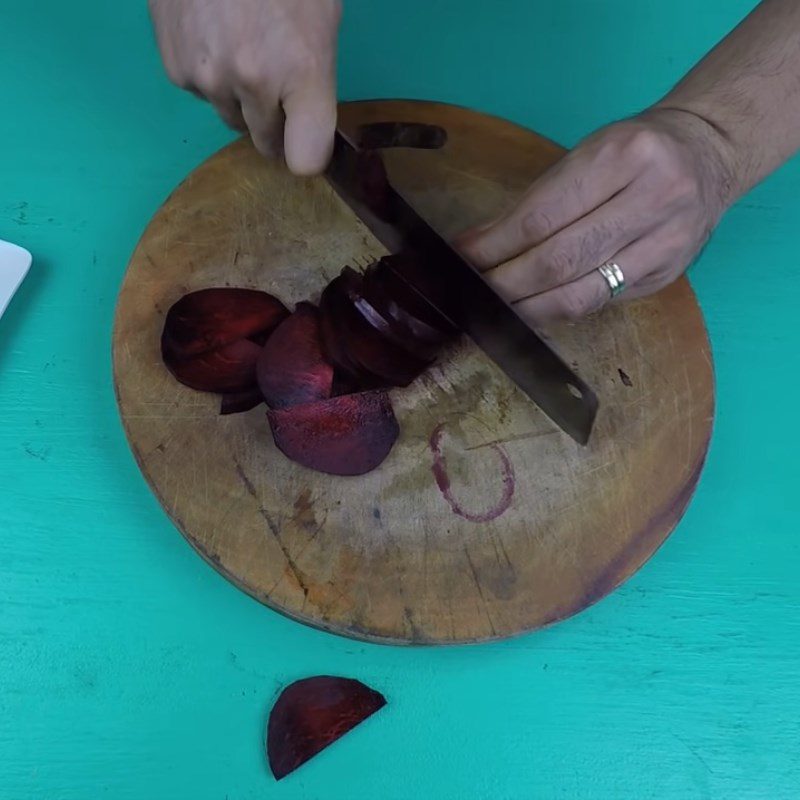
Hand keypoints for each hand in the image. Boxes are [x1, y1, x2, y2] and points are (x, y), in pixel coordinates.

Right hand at [149, 0, 341, 174]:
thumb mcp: (321, 20)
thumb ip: (315, 81)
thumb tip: (306, 123)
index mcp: (302, 70)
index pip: (306, 158)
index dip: (307, 153)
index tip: (305, 141)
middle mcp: (253, 83)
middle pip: (267, 144)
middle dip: (275, 125)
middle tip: (277, 87)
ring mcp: (209, 79)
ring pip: (231, 118)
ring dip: (240, 99)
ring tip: (242, 46)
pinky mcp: (176, 71)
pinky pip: (201, 95)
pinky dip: (209, 76)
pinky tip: (212, 36)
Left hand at [457, 108, 735, 324]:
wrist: (710, 153)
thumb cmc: (635, 150)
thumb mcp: (587, 153)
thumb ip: (537, 201)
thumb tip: (478, 244)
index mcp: (623, 156)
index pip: (543, 215)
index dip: (495, 245)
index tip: (462, 258)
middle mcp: (651, 199)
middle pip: (560, 260)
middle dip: (506, 283)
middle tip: (472, 292)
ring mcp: (665, 243)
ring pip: (582, 293)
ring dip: (529, 308)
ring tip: (496, 310)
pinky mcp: (666, 275)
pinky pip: (601, 302)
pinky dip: (559, 310)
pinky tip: (533, 310)